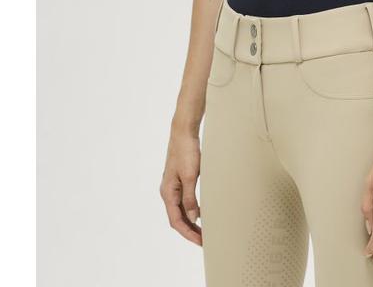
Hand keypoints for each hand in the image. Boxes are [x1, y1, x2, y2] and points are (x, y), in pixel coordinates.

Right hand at [159, 128, 202, 245]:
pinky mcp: (180, 180)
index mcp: (168, 192)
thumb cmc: (186, 151)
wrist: (184, 132)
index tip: (200, 241)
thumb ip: (190, 198)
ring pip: (181, 210)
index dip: (188, 233)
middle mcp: (168, 191)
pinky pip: (184, 200)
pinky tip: (201, 212)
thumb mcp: (190, 176)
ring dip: (191, 221)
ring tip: (204, 230)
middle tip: (204, 240)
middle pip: (177, 218)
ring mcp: (173, 186)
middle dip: (190, 230)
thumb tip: (193, 218)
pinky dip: (192, 209)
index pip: (176, 221)